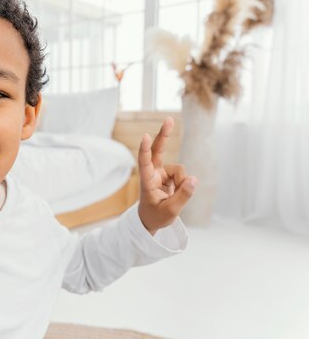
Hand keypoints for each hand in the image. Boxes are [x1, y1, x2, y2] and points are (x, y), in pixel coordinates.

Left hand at [137, 117, 196, 234]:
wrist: (152, 219)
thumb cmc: (156, 216)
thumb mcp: (171, 211)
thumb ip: (183, 195)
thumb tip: (194, 179)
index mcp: (146, 181)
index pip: (144, 162)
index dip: (145, 149)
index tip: (144, 136)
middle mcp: (152, 173)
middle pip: (158, 150)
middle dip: (164, 135)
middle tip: (169, 119)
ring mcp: (161, 172)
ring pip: (180, 170)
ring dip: (183, 183)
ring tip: (175, 198)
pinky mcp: (168, 174)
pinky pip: (184, 175)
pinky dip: (184, 184)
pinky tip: (177, 192)